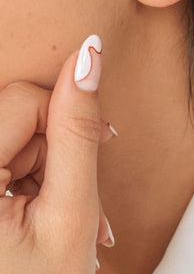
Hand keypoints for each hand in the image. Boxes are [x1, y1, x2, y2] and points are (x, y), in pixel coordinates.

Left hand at [0, 34, 115, 273]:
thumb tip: (88, 56)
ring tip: (62, 217)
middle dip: (57, 151)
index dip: (68, 116)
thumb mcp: (72, 212)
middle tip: (79, 195)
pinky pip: (0, 163)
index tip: (103, 140)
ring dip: (46, 172)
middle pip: (13, 120)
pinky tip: (40, 216)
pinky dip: (26, 184)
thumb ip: (78, 131)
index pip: (21, 100)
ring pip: (9, 142)